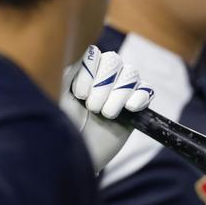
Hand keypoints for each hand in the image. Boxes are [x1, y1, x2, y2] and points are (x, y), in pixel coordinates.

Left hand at [60, 45, 153, 171]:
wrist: (75, 156)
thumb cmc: (60, 124)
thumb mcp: (58, 93)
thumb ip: (70, 68)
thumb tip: (90, 48)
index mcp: (81, 71)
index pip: (95, 53)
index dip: (89, 73)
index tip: (79, 95)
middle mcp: (101, 78)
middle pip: (114, 60)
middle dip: (103, 85)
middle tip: (92, 108)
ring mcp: (119, 92)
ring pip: (130, 73)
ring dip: (118, 94)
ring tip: (106, 114)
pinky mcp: (134, 108)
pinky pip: (146, 89)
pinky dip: (139, 97)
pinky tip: (128, 109)